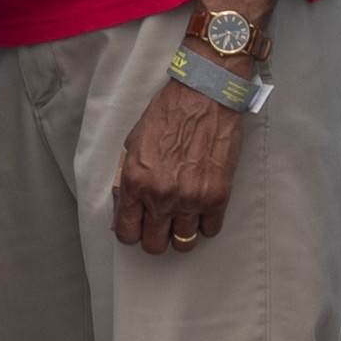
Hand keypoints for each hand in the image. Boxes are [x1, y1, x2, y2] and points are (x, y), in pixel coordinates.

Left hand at [111, 76, 242, 252]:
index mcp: (136, 182)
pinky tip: (201, 207)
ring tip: (183, 213)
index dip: (131, 232)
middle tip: (161, 222)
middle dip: (155, 236)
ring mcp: (191, 199)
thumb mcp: (133, 144)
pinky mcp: (218, 196)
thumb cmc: (168, 115)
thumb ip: (126, 181)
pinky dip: (205, 222)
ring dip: (182, 231)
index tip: (138, 226)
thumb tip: (122, 210)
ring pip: (184, 243)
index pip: (126, 233)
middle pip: (155, 244)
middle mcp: (161, 196)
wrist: (204, 96)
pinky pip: (210, 230)